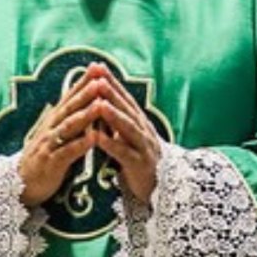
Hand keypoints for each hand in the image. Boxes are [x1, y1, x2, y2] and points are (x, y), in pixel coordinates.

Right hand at [18, 67, 105, 205]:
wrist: (21, 184)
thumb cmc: (44, 158)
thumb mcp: (55, 134)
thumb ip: (68, 118)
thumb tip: (84, 100)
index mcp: (54, 120)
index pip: (70, 96)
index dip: (84, 81)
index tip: (98, 67)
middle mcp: (51, 128)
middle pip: (71, 107)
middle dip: (86, 92)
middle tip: (101, 78)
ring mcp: (50, 144)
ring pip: (69, 126)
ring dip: (85, 114)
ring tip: (100, 104)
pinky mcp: (51, 162)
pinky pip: (67, 152)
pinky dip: (80, 144)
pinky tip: (93, 138)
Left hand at [91, 64, 161, 203]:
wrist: (159, 189)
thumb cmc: (138, 160)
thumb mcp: (127, 137)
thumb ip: (116, 120)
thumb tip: (101, 99)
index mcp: (138, 122)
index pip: (123, 97)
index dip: (111, 81)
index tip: (97, 66)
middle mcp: (143, 130)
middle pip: (126, 108)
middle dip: (112, 92)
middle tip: (98, 77)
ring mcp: (143, 146)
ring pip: (128, 127)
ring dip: (113, 114)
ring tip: (99, 103)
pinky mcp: (140, 164)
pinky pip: (124, 153)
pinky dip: (111, 144)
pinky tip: (98, 137)